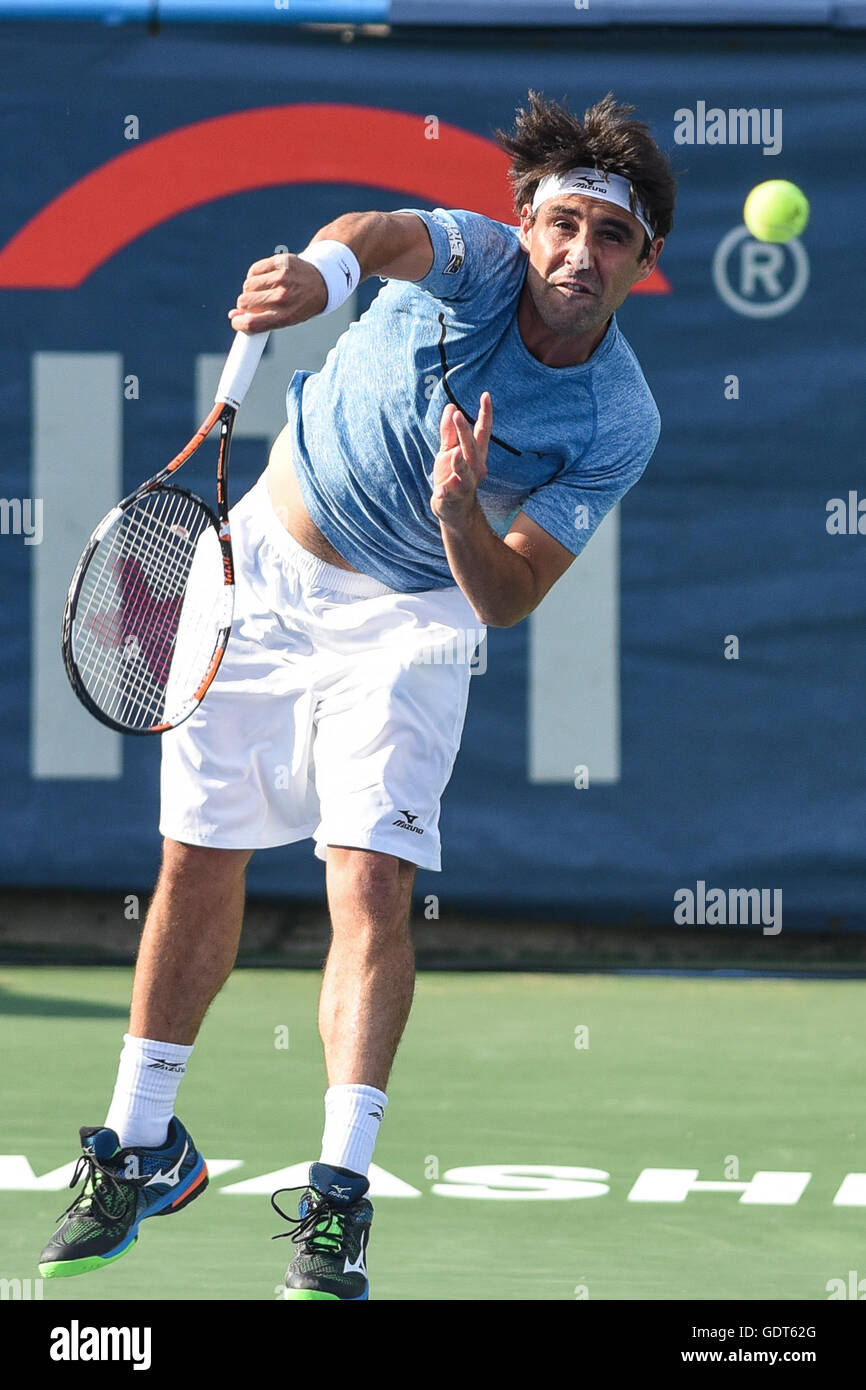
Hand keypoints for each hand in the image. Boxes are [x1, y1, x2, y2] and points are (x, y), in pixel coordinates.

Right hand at [228, 252, 327, 332]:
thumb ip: (260, 320)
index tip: (236, 321)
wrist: (323, 281)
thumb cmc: (301, 304)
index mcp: (286, 316)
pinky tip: (264, 279)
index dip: (238, 324)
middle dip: (244, 305)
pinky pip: (254, 270)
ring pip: (248, 285)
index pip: (252, 324)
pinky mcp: (280, 262)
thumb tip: (232, 316)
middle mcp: (284, 297)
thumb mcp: (285, 318)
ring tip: (262, 290)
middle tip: (252, 304)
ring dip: (250, 289)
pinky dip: (254, 275)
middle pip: (245, 303)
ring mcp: (282, 277)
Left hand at [431, 394, 491, 527]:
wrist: (453, 509)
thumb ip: (449, 431)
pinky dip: (445, 492)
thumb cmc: (452, 475)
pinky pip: (449, 493)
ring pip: (464, 470)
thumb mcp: (448, 451)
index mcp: (475, 454)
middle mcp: (475, 467)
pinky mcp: (453, 497)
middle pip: (471, 447)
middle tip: (458, 414)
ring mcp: (465, 483)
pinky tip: (440, 491)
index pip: (482, 431)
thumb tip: (451, 406)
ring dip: (459, 462)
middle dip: (465, 432)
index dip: (485, 414)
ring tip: (453, 454)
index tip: (486, 395)